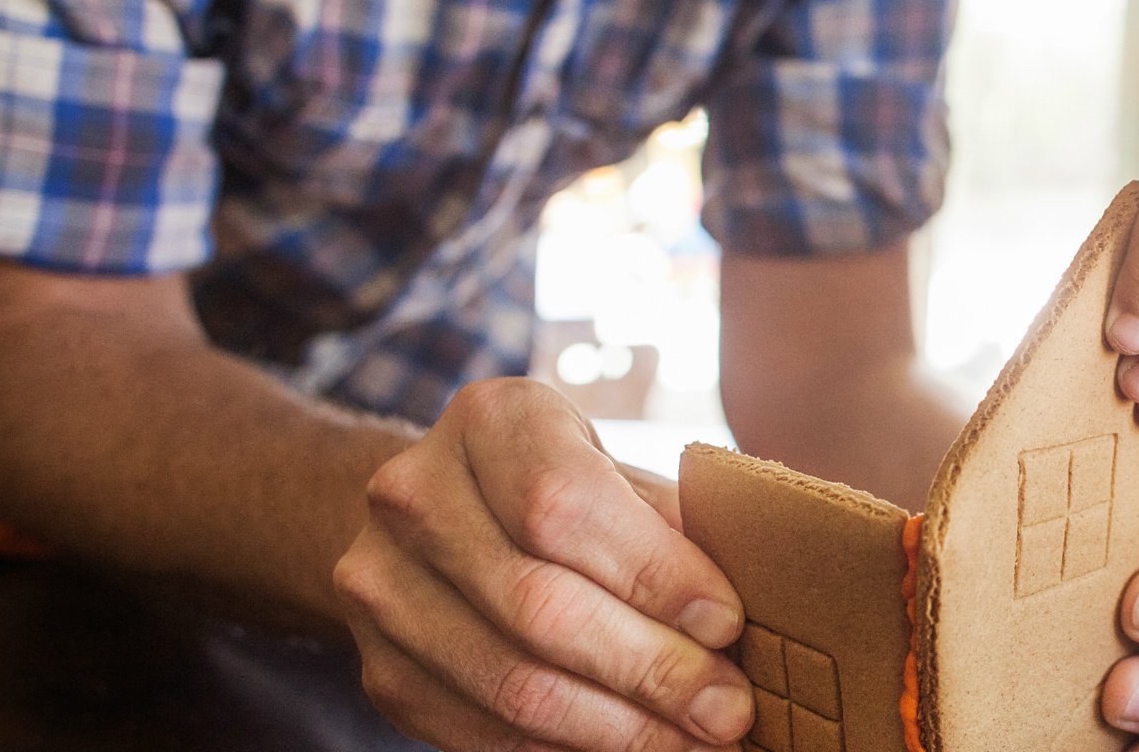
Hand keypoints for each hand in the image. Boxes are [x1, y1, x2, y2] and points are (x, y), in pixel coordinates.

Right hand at [333, 378, 752, 749]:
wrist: (440, 512)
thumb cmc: (565, 488)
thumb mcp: (617, 473)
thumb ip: (673, 525)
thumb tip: (757, 607)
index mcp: (489, 419)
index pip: (564, 506)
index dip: (653, 574)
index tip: (728, 623)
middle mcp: (414, 494)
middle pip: (539, 604)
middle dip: (651, 668)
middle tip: (729, 709)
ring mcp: (381, 586)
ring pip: (511, 681)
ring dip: (620, 728)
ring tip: (695, 740)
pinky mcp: (381, 668)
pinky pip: (481, 732)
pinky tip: (631, 750)